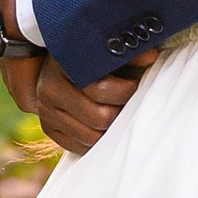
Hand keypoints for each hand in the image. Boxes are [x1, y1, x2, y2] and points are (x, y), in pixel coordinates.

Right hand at [31, 54, 151, 152]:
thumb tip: (151, 56)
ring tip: (117, 113)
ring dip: (110, 129)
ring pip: (92, 137)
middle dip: (119, 112)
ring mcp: (46, 112)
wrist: (55, 69)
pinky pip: (81, 147)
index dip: (126, 91)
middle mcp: (49, 90)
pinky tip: (103, 126)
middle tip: (127, 103)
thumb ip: (126, 53)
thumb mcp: (102, 51)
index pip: (102, 90)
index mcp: (63, 65)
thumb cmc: (86, 59)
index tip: (135, 85)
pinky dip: (97, 141)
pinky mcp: (49, 129)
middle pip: (99, 117)